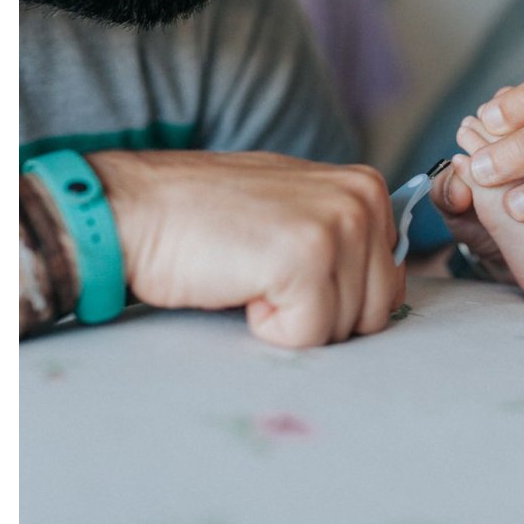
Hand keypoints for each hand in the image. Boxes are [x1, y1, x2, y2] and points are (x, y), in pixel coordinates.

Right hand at [86, 151, 404, 347]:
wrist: (135, 208)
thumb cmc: (207, 217)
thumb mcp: (294, 208)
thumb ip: (345, 236)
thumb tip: (382, 290)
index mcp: (367, 189)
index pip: (388, 284)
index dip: (336, 298)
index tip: (288, 268)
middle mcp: (363, 200)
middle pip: (374, 311)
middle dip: (320, 313)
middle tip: (265, 272)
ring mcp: (339, 225)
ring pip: (343, 327)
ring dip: (291, 317)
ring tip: (251, 270)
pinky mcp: (306, 257)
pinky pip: (308, 335)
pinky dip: (267, 326)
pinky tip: (240, 282)